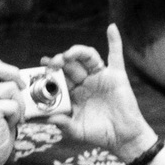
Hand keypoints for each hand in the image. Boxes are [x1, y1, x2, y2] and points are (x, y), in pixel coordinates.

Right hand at [0, 57, 28, 164]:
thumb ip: (0, 92)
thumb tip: (21, 80)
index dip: (0, 66)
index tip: (11, 80)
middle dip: (12, 73)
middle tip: (19, 87)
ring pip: (10, 87)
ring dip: (19, 103)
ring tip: (13, 116)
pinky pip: (13, 104)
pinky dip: (17, 115)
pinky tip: (10, 124)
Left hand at [47, 24, 155, 158]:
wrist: (122, 137)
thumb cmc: (97, 133)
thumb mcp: (74, 130)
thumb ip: (61, 123)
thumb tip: (46, 118)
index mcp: (73, 93)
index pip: (60, 77)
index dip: (51, 71)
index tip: (41, 66)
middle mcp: (86, 82)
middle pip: (71, 65)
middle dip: (60, 61)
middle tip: (52, 62)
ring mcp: (101, 77)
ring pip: (88, 58)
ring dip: (77, 52)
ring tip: (68, 54)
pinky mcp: (117, 76)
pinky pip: (116, 55)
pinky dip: (115, 41)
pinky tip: (111, 28)